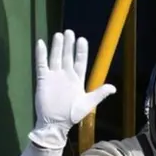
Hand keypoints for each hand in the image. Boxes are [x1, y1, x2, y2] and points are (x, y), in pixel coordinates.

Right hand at [31, 30, 115, 149]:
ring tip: (59, 35)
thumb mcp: (88, 104)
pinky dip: (41, 54)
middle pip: (67, 56)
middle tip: (69, 32)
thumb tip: (114, 88)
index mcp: (77, 79)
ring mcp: (54, 76)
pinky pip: (41, 64)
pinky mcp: (43, 79)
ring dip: (57, 47)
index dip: (81, 51)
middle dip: (68, 45)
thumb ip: (99, 94)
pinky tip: (41, 44)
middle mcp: (66, 75)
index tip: (82, 40)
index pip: (80, 61)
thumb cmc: (72, 115)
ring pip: (55, 57)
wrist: (55, 124)